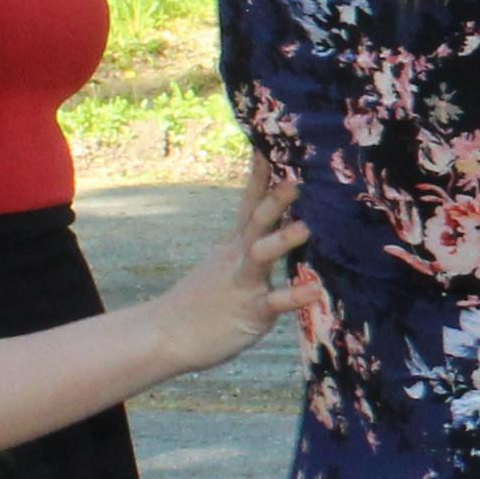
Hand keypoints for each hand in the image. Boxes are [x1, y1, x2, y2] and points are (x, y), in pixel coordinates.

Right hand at [160, 166, 310, 370]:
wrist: (165, 334)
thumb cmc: (202, 300)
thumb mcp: (224, 264)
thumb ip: (248, 245)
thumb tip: (272, 226)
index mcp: (234, 244)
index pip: (249, 202)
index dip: (260, 175)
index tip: (271, 144)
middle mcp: (238, 257)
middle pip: (256, 221)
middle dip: (275, 199)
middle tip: (295, 179)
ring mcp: (243, 283)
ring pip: (261, 256)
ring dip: (282, 241)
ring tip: (305, 227)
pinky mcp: (250, 311)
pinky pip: (274, 302)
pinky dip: (294, 295)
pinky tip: (314, 290)